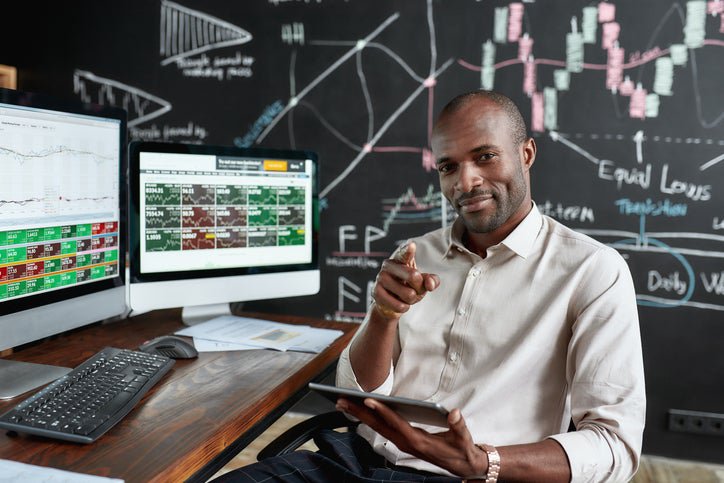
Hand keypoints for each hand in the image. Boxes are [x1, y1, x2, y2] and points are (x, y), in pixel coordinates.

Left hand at [336, 397, 487, 478]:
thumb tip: (454, 412)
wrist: (463, 466)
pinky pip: (383, 429)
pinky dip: (370, 419)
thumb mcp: (464, 438)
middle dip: (359, 413)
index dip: (383, 412)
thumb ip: (458, 425)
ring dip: (360, 416)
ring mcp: (403, 443)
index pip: (397, 424)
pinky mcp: (404, 442)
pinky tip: (360, 411)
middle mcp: (407, 443)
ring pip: (378, 428)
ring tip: (343, 403)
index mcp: (419, 442)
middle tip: (341, 401)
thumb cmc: (462, 449)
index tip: (368, 400)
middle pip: (379, 427)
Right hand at [372, 241, 439, 319]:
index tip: (412, 245)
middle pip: (413, 276)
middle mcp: (388, 265)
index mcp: (400, 258)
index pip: (404, 253)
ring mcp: (381, 278)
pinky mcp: (376, 292)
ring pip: (408, 293)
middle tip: (415, 289)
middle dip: (420, 287)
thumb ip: (431, 280)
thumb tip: (430, 284)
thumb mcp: (422, 282)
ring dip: (412, 299)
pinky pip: (399, 305)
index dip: (408, 250)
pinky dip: (404, 307)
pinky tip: (399, 303)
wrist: (389, 303)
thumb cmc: (407, 287)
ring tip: (406, 297)